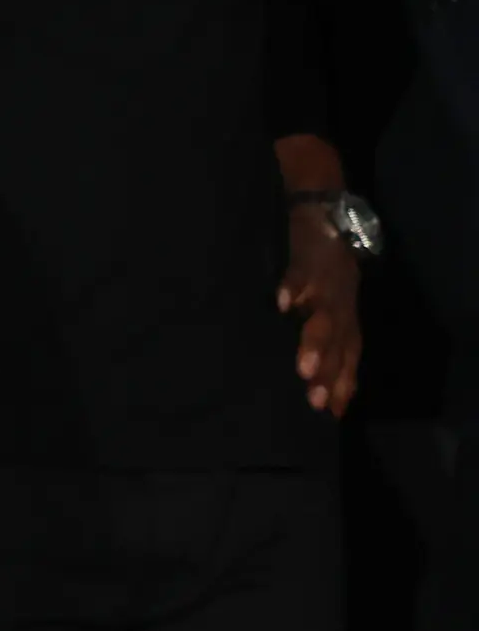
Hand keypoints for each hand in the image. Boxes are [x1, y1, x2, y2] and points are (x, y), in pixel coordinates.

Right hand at [281, 207, 363, 416]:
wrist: (328, 217)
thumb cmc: (329, 268)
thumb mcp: (336, 304)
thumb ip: (331, 338)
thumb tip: (323, 378)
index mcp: (346, 317)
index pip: (348, 356)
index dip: (342, 383)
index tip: (332, 414)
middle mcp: (340, 306)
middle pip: (337, 343)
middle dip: (327, 372)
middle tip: (315, 401)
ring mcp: (324, 285)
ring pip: (322, 317)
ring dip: (314, 342)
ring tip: (302, 367)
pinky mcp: (306, 261)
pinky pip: (300, 276)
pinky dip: (293, 289)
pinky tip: (283, 303)